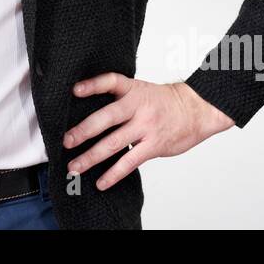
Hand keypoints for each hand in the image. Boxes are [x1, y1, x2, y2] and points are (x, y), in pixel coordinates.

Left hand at [62, 74, 234, 189]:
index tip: (74, 90)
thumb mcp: (142, 90)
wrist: (197, 109)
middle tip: (66, 141)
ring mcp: (146, 127)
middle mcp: (138, 107)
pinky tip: (101, 182)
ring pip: (114, 143)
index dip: (92, 85)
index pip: (110, 82)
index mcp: (133, 90)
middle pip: (106, 117)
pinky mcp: (153, 145)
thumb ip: (121, 99)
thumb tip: (91, 113)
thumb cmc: (165, 102)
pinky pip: (130, 162)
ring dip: (91, 157)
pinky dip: (113, 174)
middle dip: (83, 130)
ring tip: (75, 167)